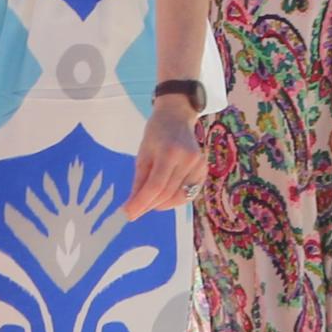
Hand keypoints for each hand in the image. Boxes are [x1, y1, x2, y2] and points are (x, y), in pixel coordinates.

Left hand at [127, 98, 201, 214]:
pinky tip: (163, 197)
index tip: (128, 214)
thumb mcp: (143, 154)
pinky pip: (188, 194)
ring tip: (147, 203)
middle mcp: (188, 160)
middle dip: (149, 206)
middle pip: (167, 193)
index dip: (141, 203)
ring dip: (161, 205)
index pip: (155, 186)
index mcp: (170, 152)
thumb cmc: (156, 134)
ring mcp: (199, 166)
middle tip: (134, 211)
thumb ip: (139, 181)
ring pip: (179, 197)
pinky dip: (174, 199)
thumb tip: (132, 205)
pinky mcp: (204, 171)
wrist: (177, 118)